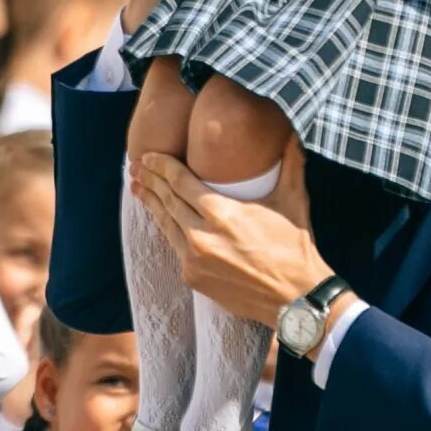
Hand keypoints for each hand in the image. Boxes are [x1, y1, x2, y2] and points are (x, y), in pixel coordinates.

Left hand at [132, 146, 331, 324]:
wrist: (294, 298)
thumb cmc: (294, 248)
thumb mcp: (293, 201)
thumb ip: (291, 163)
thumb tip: (292, 132)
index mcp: (223, 214)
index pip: (181, 183)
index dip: (162, 166)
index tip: (148, 155)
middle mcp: (202, 237)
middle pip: (167, 201)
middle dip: (150, 181)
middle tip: (135, 167)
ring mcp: (194, 260)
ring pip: (165, 224)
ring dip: (150, 204)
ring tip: (138, 188)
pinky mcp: (193, 278)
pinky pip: (175, 247)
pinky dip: (167, 229)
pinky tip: (161, 219)